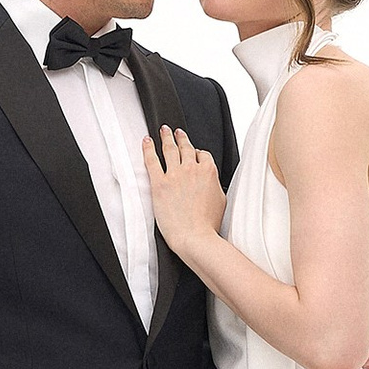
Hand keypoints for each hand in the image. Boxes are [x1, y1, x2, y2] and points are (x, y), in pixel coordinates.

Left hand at [142, 125, 225, 255]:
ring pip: (170, 150)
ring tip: (163, 131)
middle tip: (176, 132)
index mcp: (208, 172)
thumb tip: (211, 181)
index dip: (197, 153)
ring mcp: (174, 175)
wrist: (195, 237)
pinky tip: (146, 141)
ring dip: (166, 137)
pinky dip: (148, 148)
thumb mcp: (221, 200)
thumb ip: (215, 185)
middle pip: (186, 148)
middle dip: (181, 138)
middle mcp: (191, 169)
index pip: (202, 155)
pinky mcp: (159, 183)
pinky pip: (151, 160)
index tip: (193, 153)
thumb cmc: (208, 224)